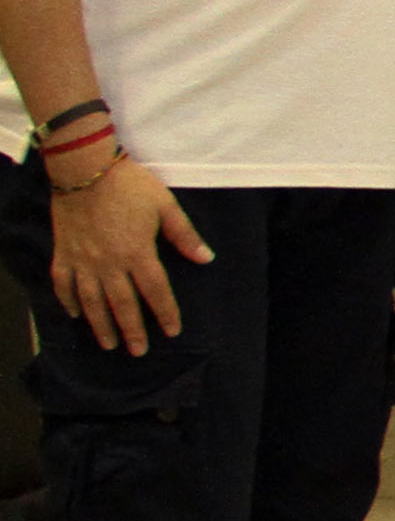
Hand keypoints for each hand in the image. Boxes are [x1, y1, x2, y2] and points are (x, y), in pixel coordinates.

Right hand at [47, 157, 206, 355]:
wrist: (84, 169)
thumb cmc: (129, 185)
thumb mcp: (165, 206)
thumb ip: (185, 235)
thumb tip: (207, 259)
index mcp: (138, 253)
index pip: (156, 291)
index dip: (165, 313)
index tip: (172, 331)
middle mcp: (109, 263)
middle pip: (122, 304)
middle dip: (132, 330)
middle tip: (138, 351)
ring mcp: (83, 259)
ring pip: (91, 301)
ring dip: (101, 324)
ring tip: (108, 344)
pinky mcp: (62, 252)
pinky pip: (62, 283)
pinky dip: (67, 301)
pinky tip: (74, 314)